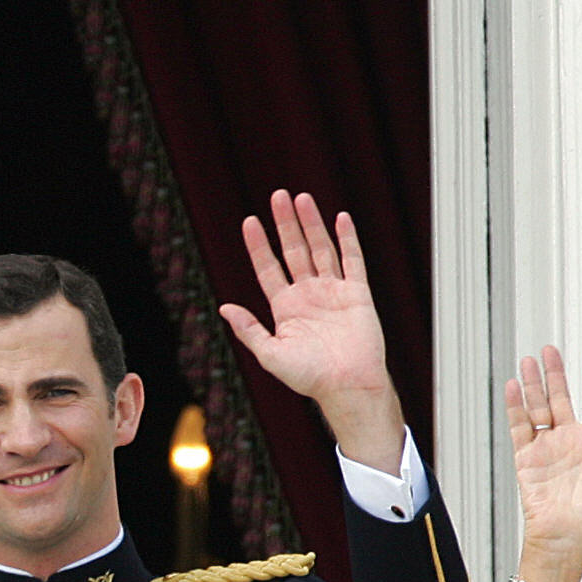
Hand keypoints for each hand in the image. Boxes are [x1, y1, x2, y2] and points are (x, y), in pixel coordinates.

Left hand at [218, 192, 404, 472]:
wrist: (347, 386)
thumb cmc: (309, 377)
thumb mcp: (270, 354)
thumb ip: (249, 329)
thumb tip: (224, 307)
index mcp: (286, 308)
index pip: (269, 268)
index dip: (259, 245)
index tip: (250, 222)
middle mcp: (308, 295)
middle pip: (294, 250)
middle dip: (285, 223)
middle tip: (278, 195)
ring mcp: (333, 292)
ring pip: (321, 249)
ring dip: (311, 224)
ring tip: (302, 198)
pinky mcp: (357, 293)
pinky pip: (352, 260)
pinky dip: (347, 239)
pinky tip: (339, 219)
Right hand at [505, 347, 581, 581]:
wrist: (563, 539)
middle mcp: (568, 442)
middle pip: (561, 398)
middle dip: (556, 373)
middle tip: (550, 351)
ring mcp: (546, 448)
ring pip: (538, 407)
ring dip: (534, 384)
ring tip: (529, 361)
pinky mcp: (526, 458)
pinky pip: (520, 426)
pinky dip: (516, 406)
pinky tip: (515, 388)